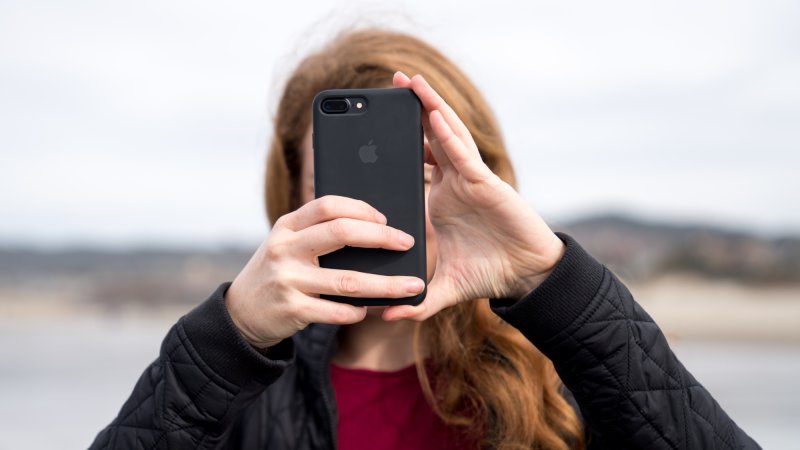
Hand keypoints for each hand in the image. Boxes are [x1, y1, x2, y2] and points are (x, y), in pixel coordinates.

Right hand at [225, 195, 425, 348]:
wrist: (241, 312)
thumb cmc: (279, 271)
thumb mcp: (288, 244)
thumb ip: (319, 233)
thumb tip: (376, 229)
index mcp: (287, 226)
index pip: (327, 205)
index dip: (360, 208)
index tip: (385, 219)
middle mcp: (285, 249)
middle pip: (341, 233)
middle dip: (381, 238)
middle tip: (407, 243)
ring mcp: (288, 280)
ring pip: (348, 280)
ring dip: (386, 285)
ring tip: (412, 286)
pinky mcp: (292, 310)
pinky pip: (336, 312)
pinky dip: (358, 311)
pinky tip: (370, 310)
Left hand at [383, 72, 564, 321]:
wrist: (526, 277)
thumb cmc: (490, 274)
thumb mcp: (444, 289)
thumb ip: (417, 301)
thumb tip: (387, 315)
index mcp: (440, 198)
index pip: (414, 162)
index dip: (397, 142)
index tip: (373, 127)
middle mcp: (454, 182)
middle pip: (428, 137)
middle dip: (411, 109)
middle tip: (390, 83)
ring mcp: (470, 179)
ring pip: (446, 135)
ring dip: (429, 106)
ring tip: (410, 81)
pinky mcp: (487, 183)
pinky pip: (463, 154)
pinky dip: (448, 133)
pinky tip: (433, 113)